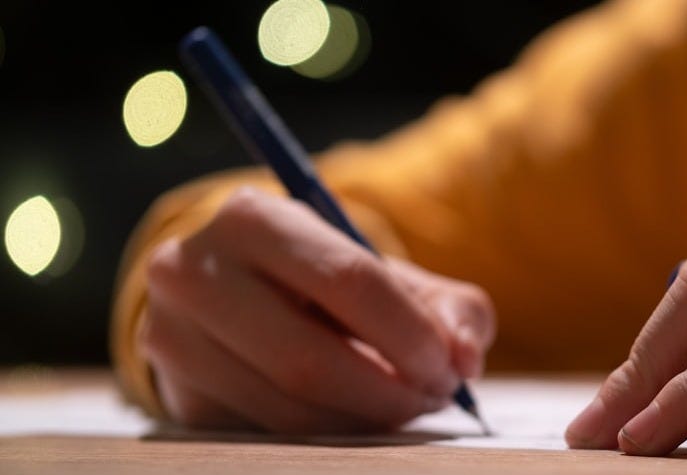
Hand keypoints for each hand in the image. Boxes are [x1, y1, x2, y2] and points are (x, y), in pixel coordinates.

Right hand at [141, 187, 494, 432]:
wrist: (242, 298)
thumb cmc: (330, 283)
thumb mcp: (392, 275)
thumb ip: (449, 308)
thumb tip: (465, 358)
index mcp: (252, 217)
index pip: (348, 280)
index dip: (409, 333)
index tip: (450, 367)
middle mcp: (192, 271)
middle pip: (308, 359)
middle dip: (388, 391)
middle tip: (433, 398)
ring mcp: (172, 338)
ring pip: (287, 409)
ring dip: (363, 421)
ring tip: (403, 406)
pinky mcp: (176, 396)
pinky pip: (265, 436)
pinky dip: (328, 437)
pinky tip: (357, 417)